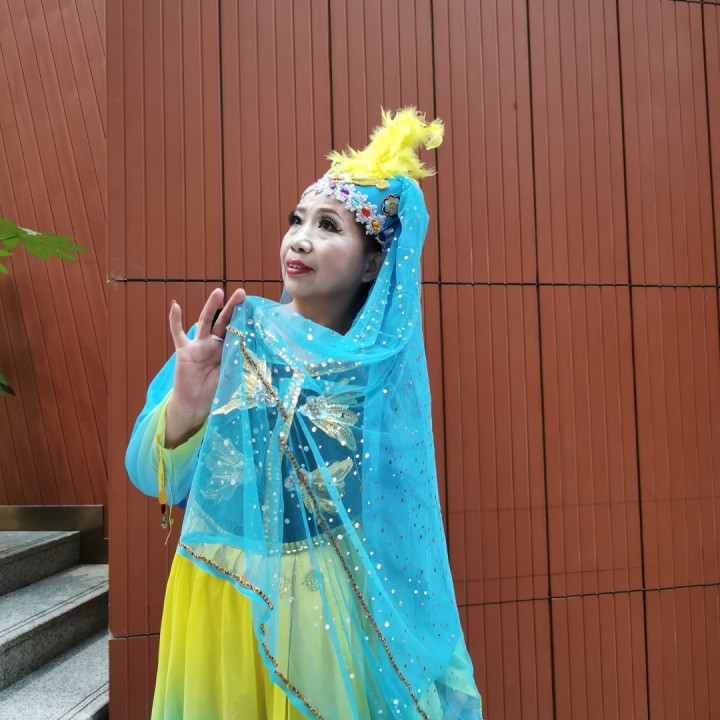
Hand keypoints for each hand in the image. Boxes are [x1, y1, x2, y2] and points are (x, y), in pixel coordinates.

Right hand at [164, 287, 245, 447]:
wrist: (195, 406)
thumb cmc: (215, 393)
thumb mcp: (233, 377)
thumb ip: (243, 366)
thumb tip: (264, 362)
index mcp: (228, 350)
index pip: (237, 330)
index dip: (244, 319)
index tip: (254, 305)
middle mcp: (214, 344)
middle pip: (224, 321)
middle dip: (232, 307)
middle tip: (242, 292)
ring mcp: (198, 345)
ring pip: (205, 322)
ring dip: (211, 306)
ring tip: (218, 292)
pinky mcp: (184, 351)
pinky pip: (178, 333)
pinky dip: (175, 319)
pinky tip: (175, 305)